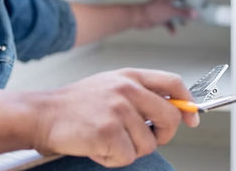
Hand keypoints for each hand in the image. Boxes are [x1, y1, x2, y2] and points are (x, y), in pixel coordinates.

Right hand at [32, 69, 198, 167]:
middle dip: (165, 134)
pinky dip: (114, 158)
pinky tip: (99, 146)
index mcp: (132, 76)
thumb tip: (174, 108)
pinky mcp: (108, 132)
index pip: (174, 83)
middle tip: (150, 137)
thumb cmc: (79, 103)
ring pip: (149, 143)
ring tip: (109, 138)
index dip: (188, 103)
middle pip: (170, 117)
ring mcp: (118, 110)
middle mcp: (128, 90)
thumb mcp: (113, 84)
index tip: (192, 119)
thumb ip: (142, 92)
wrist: (43, 113)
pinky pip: (128, 157)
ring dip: (131, 148)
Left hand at [138, 0, 197, 33]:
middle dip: (186, 10)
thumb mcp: (171, 11)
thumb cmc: (152, 11)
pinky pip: (168, 21)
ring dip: (179, 19)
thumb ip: (183, 12)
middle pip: (180, 4)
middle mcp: (166, 1)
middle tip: (193, 14)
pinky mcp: (159, 17)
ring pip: (174, 13)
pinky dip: (171, 27)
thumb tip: (195, 13)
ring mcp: (163, 9)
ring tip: (184, 23)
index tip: (198, 0)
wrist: (138, 18)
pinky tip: (173, 32)